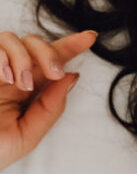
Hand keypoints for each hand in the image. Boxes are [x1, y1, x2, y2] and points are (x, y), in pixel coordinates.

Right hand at [0, 30, 96, 170]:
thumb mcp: (26, 136)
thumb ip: (50, 108)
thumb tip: (71, 77)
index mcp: (25, 91)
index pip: (51, 62)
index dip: (71, 46)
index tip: (91, 37)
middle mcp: (9, 76)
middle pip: (36, 44)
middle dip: (51, 52)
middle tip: (55, 72)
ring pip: (13, 39)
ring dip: (25, 57)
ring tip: (23, 83)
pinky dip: (4, 57)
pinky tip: (6, 77)